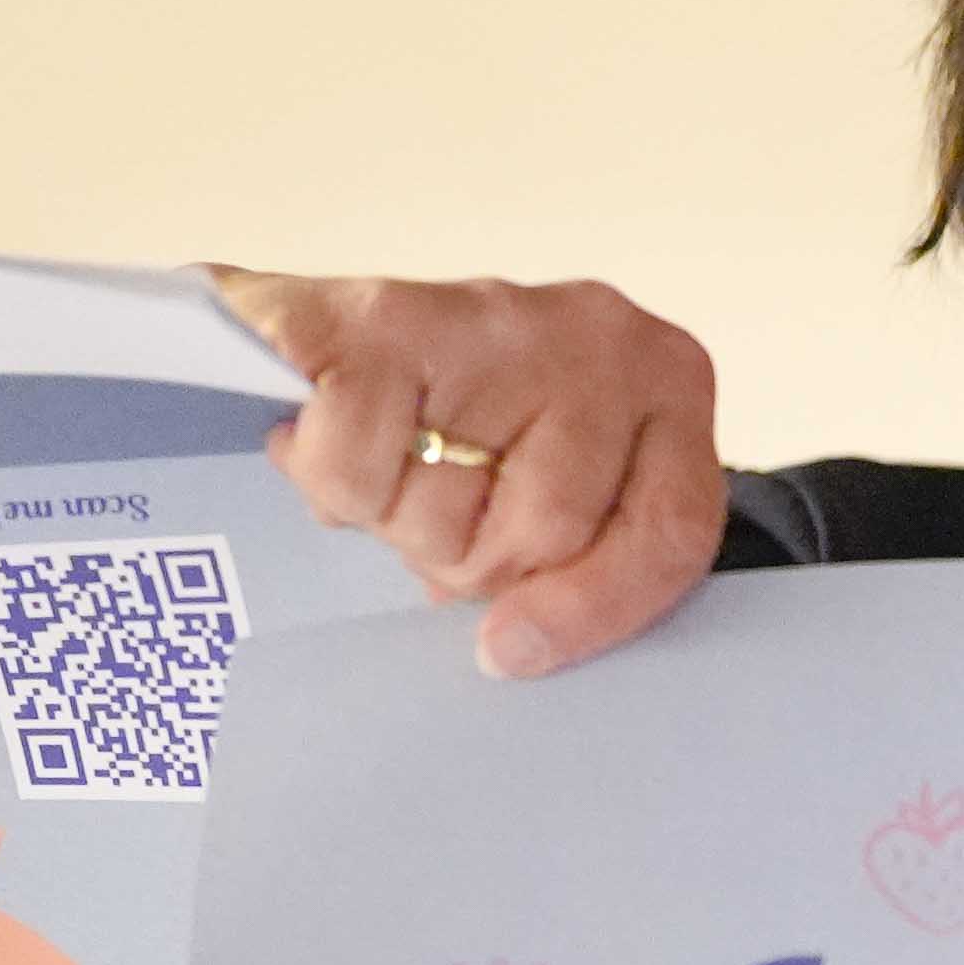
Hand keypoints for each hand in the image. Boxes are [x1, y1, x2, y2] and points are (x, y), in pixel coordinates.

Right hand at [209, 267, 726, 675]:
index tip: (518, 647)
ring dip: (394, 520)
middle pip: (552, 531)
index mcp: (664, 379)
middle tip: (437, 512)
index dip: (596, 609)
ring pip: (446, 512)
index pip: (672, 531)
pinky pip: (354, 466)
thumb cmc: (447, 412)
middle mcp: (597, 333)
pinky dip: (328, 480)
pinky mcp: (376, 316)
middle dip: (474, 559)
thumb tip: (516, 643)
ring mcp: (491, 316)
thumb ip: (580, 561)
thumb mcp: (554, 488)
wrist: (291, 327)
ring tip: (384, 464)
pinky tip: (324, 439)